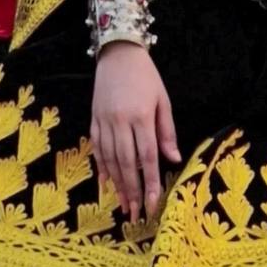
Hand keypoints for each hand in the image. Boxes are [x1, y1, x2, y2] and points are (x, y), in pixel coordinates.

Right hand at [90, 41, 180, 221]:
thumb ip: (167, 131)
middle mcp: (120, 121)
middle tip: (136, 213)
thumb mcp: (163, 100)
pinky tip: (106, 183)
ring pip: (110, 159)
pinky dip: (101, 167)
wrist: (117, 54)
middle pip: (127, 163)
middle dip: (132, 190)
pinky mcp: (93, 119)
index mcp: (141, 116)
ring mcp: (104, 121)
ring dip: (117, 184)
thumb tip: (173, 159)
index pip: (147, 156)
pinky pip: (97, 148)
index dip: (151, 182)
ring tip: (123, 204)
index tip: (153, 204)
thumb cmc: (146, 77)